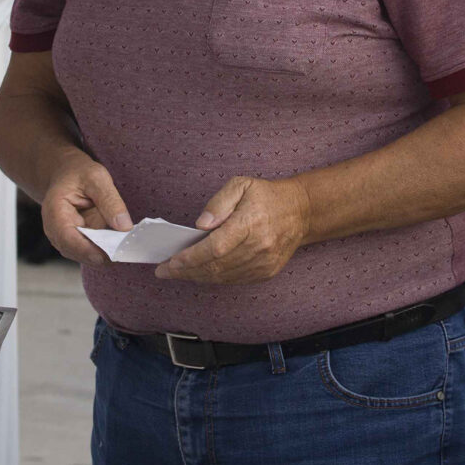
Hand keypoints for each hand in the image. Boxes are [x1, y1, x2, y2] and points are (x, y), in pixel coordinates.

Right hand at [38, 155, 131, 266]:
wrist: (66, 173)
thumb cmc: (78, 173)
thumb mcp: (97, 178)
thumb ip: (110, 201)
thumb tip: (124, 227)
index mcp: (55, 211)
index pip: (67, 238)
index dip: (87, 250)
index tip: (108, 256)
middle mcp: (55, 229)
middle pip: (75, 250)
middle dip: (99, 254)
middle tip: (124, 253)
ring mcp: (64, 237)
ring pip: (83, 254)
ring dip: (103, 254)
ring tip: (124, 249)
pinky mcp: (76, 240)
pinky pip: (90, 250)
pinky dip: (104, 250)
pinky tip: (119, 245)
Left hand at [157, 176, 311, 284]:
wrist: (301, 212)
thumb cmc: (267, 196)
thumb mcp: (241, 185)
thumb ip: (218, 203)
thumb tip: (200, 225)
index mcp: (250, 222)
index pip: (215, 248)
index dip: (190, 258)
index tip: (170, 261)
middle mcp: (259, 246)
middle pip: (215, 266)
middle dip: (186, 271)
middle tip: (164, 271)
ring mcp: (264, 263)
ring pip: (223, 277)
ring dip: (197, 277)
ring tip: (177, 273)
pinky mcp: (266, 272)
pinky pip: (234, 280)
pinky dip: (214, 278)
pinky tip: (199, 273)